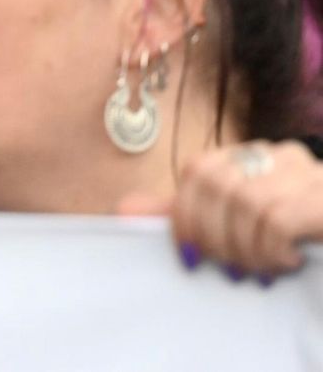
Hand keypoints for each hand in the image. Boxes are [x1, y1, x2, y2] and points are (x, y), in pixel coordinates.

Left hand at [119, 140, 322, 280]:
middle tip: (230, 269)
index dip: (185, 216)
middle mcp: (283, 156)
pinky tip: (288, 262)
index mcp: (255, 158)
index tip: (191, 256)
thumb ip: (187, 216)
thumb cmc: (295, 240)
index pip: (199, 172)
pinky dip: (273, 249)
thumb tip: (123, 212)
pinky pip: (278, 217)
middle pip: (217, 184)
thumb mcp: (236, 228)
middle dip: (213, 236)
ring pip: (246, 202)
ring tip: (262, 270)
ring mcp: (311, 173)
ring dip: (245, 249)